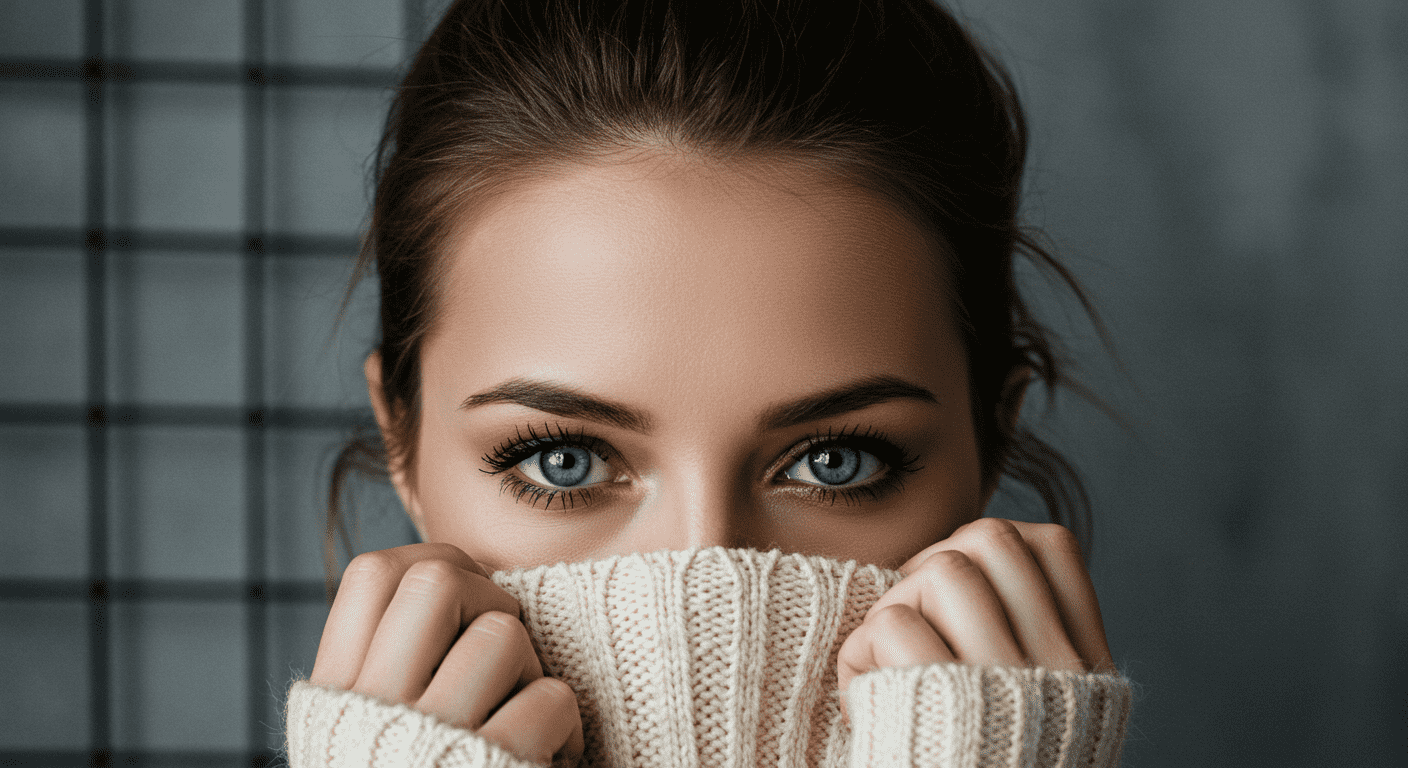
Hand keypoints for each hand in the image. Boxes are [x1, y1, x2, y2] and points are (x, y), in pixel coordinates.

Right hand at [309, 542, 583, 765]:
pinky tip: (550, 761)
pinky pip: (548, 700)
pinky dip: (564, 727)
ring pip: (502, 635)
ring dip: (533, 672)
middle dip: (492, 603)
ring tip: (527, 720)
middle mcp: (370, 719)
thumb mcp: (364, 743)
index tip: (464, 605)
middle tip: (505, 652)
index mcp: (336, 705)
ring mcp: (428, 746)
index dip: (433, 564)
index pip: (371, 576)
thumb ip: (384, 678)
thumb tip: (444, 580)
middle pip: (436, 581)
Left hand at [838, 518, 1113, 701]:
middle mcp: (1060, 673)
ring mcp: (1007, 685)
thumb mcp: (1036, 717)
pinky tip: (865, 702)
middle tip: (910, 623)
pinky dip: (859, 657)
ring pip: (943, 571)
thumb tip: (960, 568)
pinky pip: (892, 625)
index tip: (959, 597)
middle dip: (932, 563)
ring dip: (895, 608)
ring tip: (886, 666)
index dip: (991, 548)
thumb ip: (1023, 653)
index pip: (1053, 546)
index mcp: (1085, 673)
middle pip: (991, 539)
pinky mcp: (947, 703)